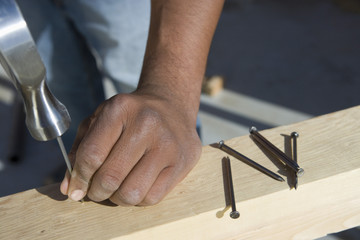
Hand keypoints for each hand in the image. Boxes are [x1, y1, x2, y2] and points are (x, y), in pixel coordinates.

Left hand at [60, 92, 201, 205]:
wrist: (172, 106)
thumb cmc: (132, 116)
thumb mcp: (102, 119)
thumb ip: (81, 150)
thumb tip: (70, 188)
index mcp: (120, 109)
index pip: (92, 155)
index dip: (79, 178)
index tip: (77, 189)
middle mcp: (147, 124)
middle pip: (110, 177)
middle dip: (96, 192)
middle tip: (96, 191)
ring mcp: (167, 144)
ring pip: (131, 193)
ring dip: (117, 199)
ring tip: (116, 189)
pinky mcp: (182, 162)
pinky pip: (152, 198)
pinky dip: (138, 199)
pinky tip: (136, 185)